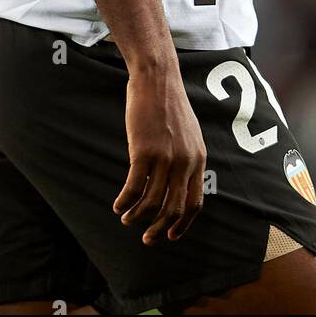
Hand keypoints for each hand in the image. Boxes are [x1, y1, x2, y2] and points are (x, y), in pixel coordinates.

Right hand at [113, 67, 206, 245]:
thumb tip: (178, 182)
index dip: (183, 224)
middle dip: (159, 229)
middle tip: (146, 238)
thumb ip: (187, 157)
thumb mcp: (188, 132)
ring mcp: (165, 158)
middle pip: (174, 209)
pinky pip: (134, 188)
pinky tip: (117, 206)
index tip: (171, 235)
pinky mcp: (144, 152)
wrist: (157, 78)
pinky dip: (124, 202)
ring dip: (137, 217)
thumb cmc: (168, 103)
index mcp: (198, 158)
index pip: (195, 203)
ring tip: (126, 219)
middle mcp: (185, 162)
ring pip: (152, 203)